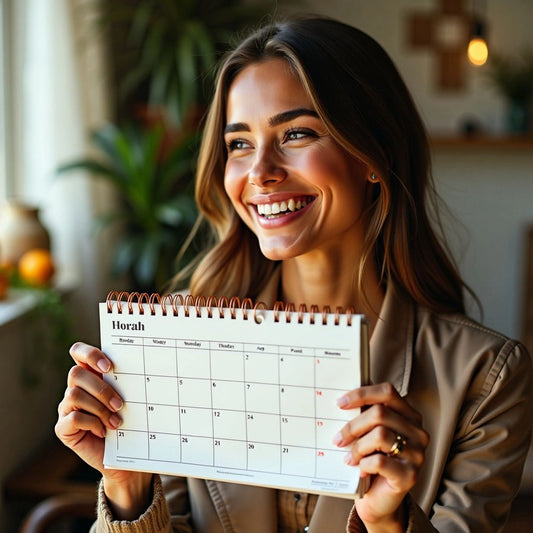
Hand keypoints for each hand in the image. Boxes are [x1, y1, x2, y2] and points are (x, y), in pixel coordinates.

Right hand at [55, 342, 151, 518]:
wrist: (125, 457)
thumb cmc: (130, 423)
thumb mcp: (132, 400)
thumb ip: (129, 383)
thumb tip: (149, 368)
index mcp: (91, 375)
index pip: (78, 352)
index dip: (90, 354)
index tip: (109, 367)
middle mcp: (75, 388)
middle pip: (75, 373)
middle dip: (101, 388)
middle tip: (120, 404)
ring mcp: (66, 408)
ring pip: (74, 395)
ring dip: (99, 408)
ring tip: (116, 421)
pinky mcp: (63, 428)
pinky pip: (72, 418)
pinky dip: (92, 423)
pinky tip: (104, 431)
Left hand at [334, 382, 428, 530]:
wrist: (379, 499)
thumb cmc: (372, 460)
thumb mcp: (369, 433)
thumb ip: (364, 415)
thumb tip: (342, 399)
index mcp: (409, 415)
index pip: (387, 392)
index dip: (362, 394)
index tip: (340, 403)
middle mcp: (418, 432)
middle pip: (380, 413)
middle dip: (353, 426)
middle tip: (338, 439)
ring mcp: (417, 454)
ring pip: (380, 435)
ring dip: (358, 447)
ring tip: (349, 457)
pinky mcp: (410, 476)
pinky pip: (380, 461)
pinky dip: (364, 464)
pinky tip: (361, 469)